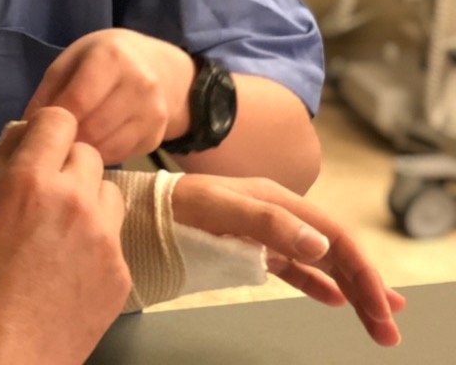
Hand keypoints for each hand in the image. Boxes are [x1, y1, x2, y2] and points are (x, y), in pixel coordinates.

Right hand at [0, 108, 128, 364]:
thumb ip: (1, 174)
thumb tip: (21, 142)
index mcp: (29, 181)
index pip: (59, 119)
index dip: (46, 130)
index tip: (37, 147)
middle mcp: (73, 200)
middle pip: (87, 152)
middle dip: (66, 164)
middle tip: (43, 193)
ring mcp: (104, 237)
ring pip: (108, 190)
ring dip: (87, 198)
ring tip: (60, 228)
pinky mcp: (120, 271)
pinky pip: (114, 236)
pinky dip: (95, 242)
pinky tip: (68, 268)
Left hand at [24, 28, 193, 163]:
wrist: (154, 66)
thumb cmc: (100, 61)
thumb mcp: (69, 62)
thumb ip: (47, 92)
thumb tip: (25, 129)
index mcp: (112, 58)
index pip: (77, 100)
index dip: (54, 121)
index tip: (37, 130)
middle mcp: (139, 84)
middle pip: (93, 128)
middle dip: (66, 140)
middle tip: (49, 144)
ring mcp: (153, 112)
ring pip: (107, 147)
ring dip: (81, 152)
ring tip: (68, 146)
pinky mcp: (157, 136)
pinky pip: (121, 156)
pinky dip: (100, 157)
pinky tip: (90, 146)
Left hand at [174, 173, 405, 346]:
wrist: (141, 207)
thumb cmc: (175, 203)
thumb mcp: (220, 208)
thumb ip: (267, 223)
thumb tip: (320, 246)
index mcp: (279, 200)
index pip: (335, 237)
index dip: (362, 271)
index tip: (379, 306)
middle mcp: (279, 214)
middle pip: (335, 252)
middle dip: (366, 289)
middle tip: (388, 329)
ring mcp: (267, 232)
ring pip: (320, 263)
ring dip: (350, 291)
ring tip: (376, 321)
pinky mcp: (252, 248)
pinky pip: (294, 268)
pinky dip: (318, 284)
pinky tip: (334, 300)